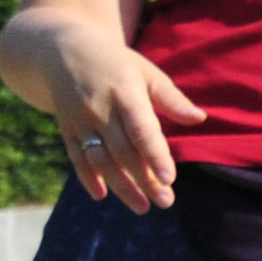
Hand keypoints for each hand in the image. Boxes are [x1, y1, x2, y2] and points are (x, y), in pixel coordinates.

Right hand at [41, 36, 205, 210]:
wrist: (62, 52)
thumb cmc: (117, 64)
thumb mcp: (147, 73)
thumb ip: (171, 98)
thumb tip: (200, 118)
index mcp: (124, 94)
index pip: (141, 130)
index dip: (155, 155)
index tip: (169, 178)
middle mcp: (99, 111)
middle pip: (123, 152)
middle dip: (144, 179)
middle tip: (165, 201)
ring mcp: (79, 122)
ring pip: (100, 160)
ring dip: (121, 186)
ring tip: (142, 207)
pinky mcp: (67, 130)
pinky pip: (77, 158)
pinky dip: (88, 178)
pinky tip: (102, 196)